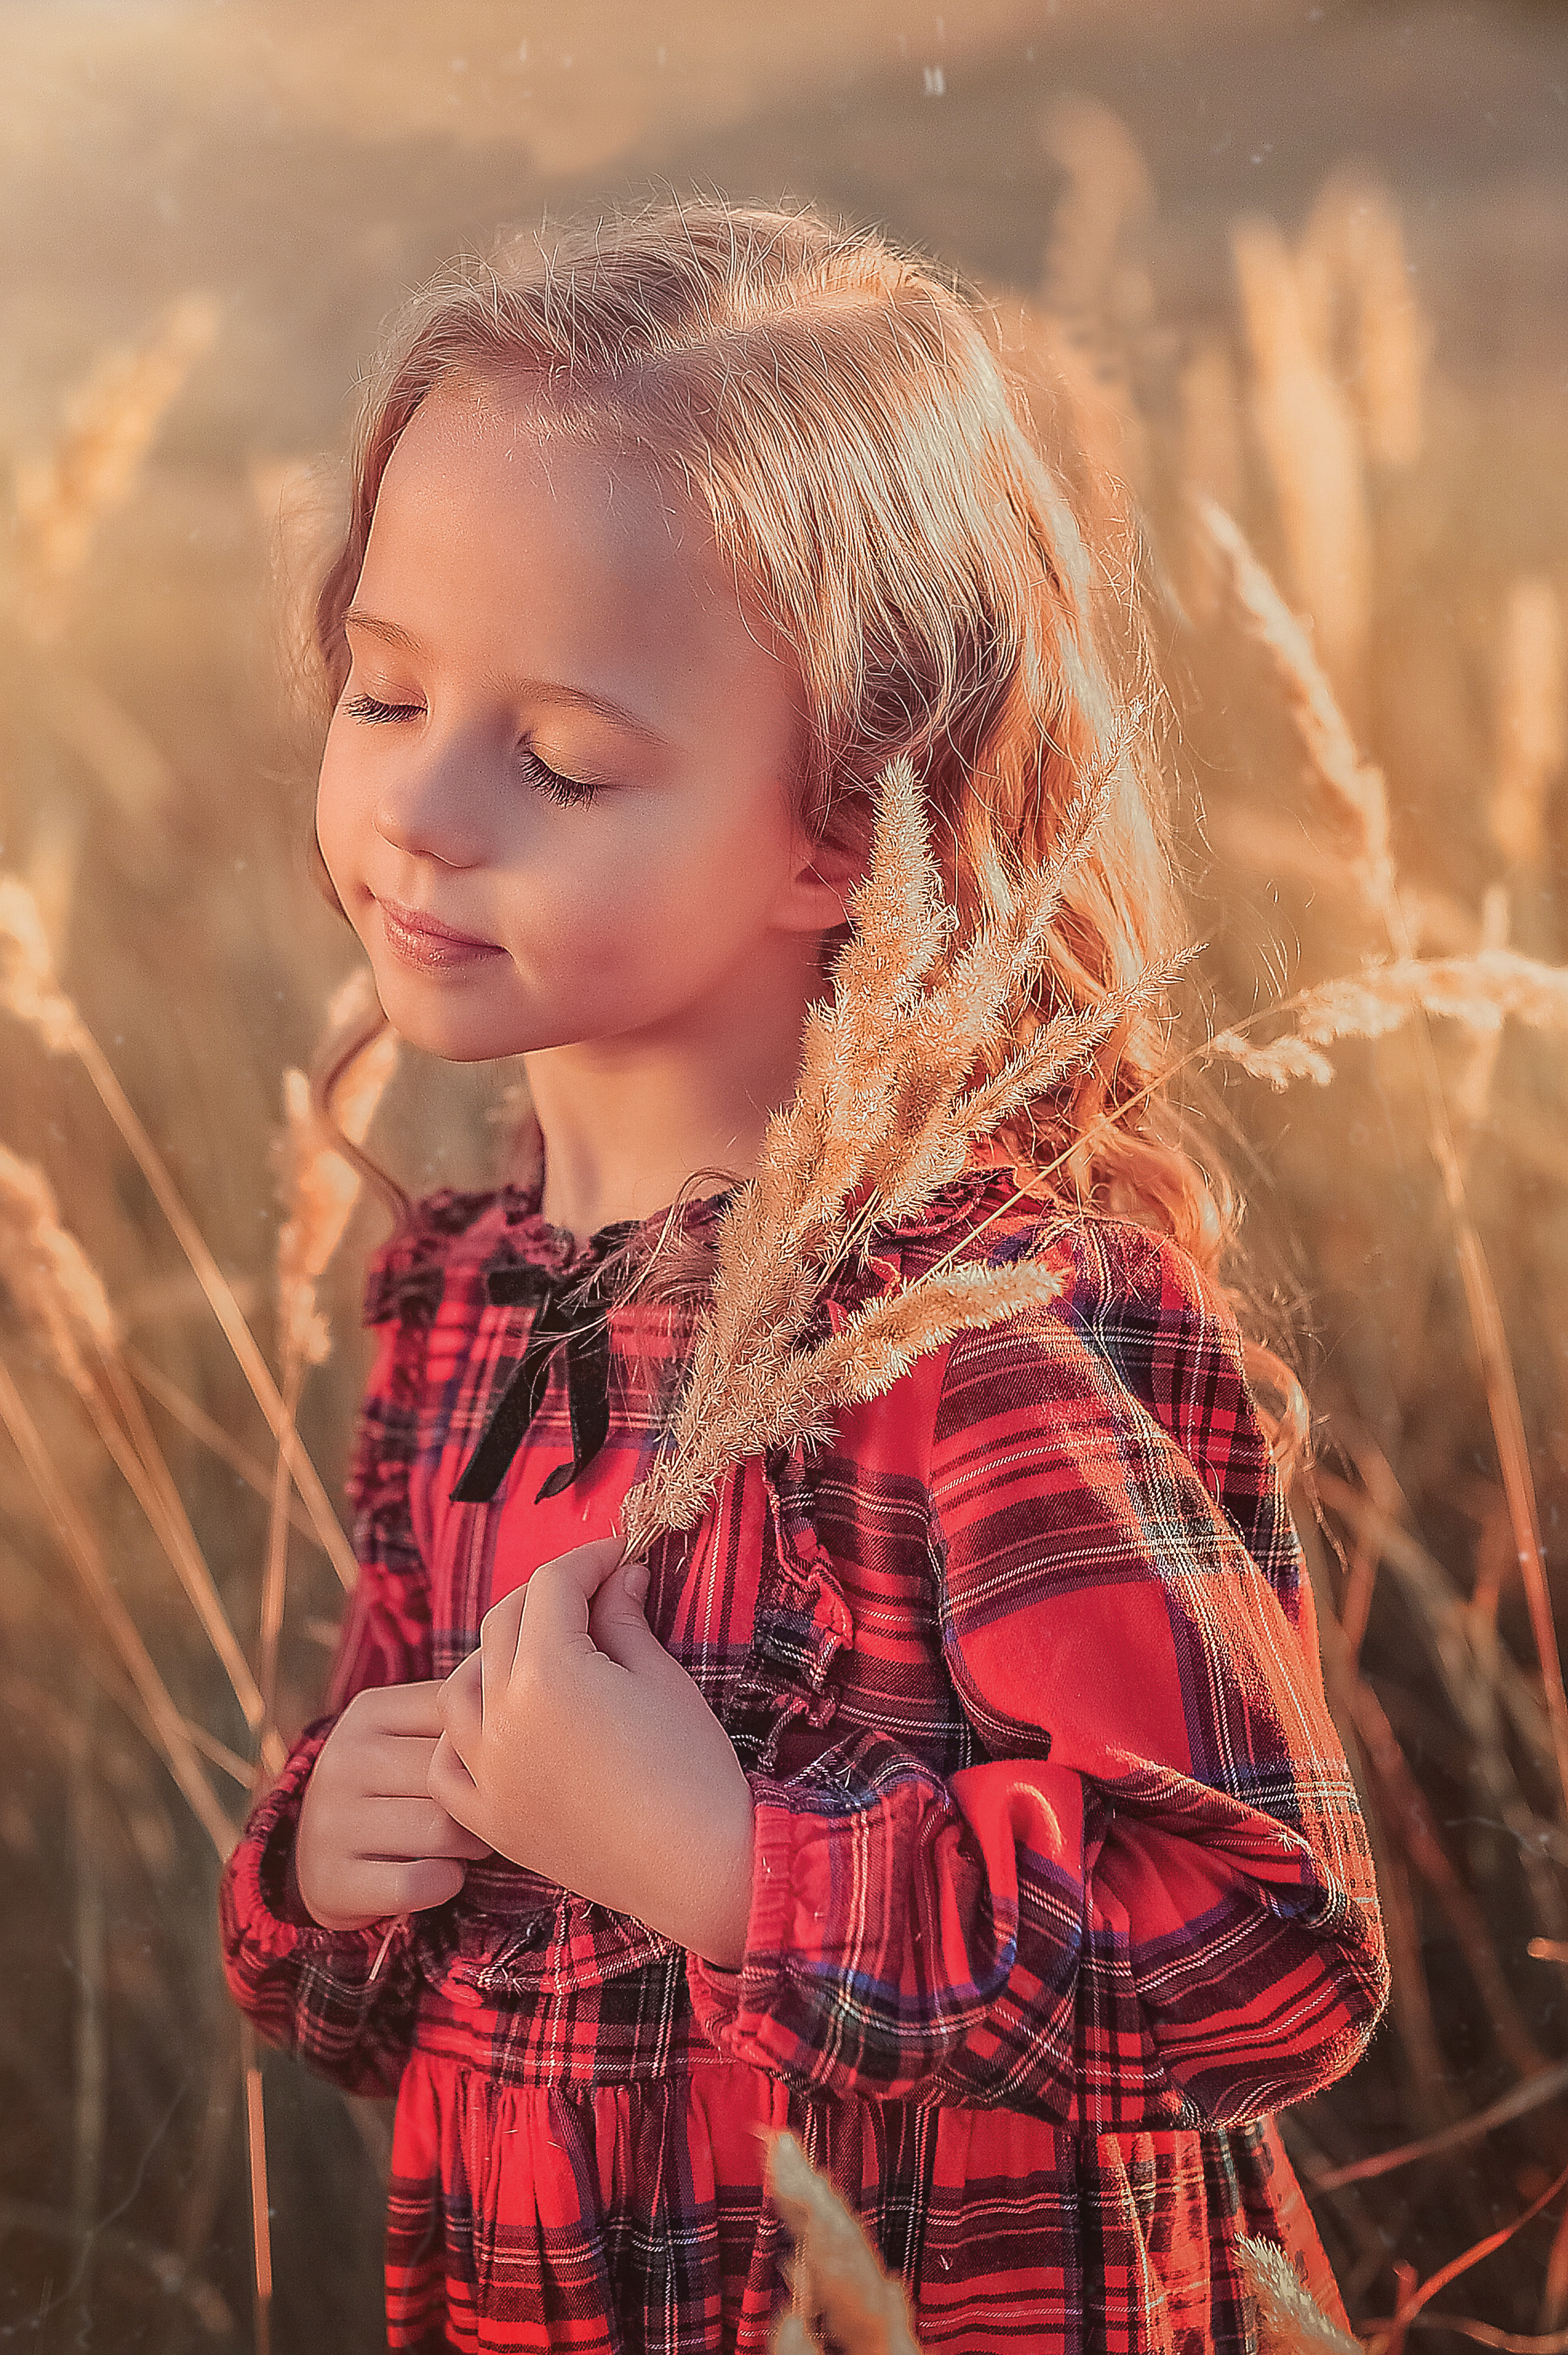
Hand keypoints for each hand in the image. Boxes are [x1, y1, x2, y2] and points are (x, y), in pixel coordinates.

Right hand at [296, 1681, 492, 1931]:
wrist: (319, 1855)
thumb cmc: (394, 1786)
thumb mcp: (410, 1737)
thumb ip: (460, 1716)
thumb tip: (531, 1700)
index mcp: (370, 1712)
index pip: (458, 1717)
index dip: (492, 1748)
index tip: (499, 1765)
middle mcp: (343, 1760)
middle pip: (453, 1778)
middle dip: (483, 1803)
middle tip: (487, 1815)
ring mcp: (331, 1821)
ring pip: (443, 1831)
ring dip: (470, 1846)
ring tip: (466, 1844)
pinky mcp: (331, 1880)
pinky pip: (419, 1883)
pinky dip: (444, 1883)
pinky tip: (441, 1876)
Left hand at [428, 1537, 755, 1967]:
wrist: (696, 1865)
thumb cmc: (693, 1767)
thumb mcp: (661, 1677)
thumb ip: (625, 1620)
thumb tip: (619, 1577)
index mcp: (549, 1672)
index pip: (552, 1585)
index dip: (589, 1559)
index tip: (619, 1556)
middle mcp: (501, 1717)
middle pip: (501, 1625)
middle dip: (544, 1597)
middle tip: (589, 1594)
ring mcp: (486, 1772)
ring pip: (458, 1688)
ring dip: (492, 1659)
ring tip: (537, 1657)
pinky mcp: (489, 1818)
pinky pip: (445, 1763)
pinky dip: (460, 1735)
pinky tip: (494, 1726)